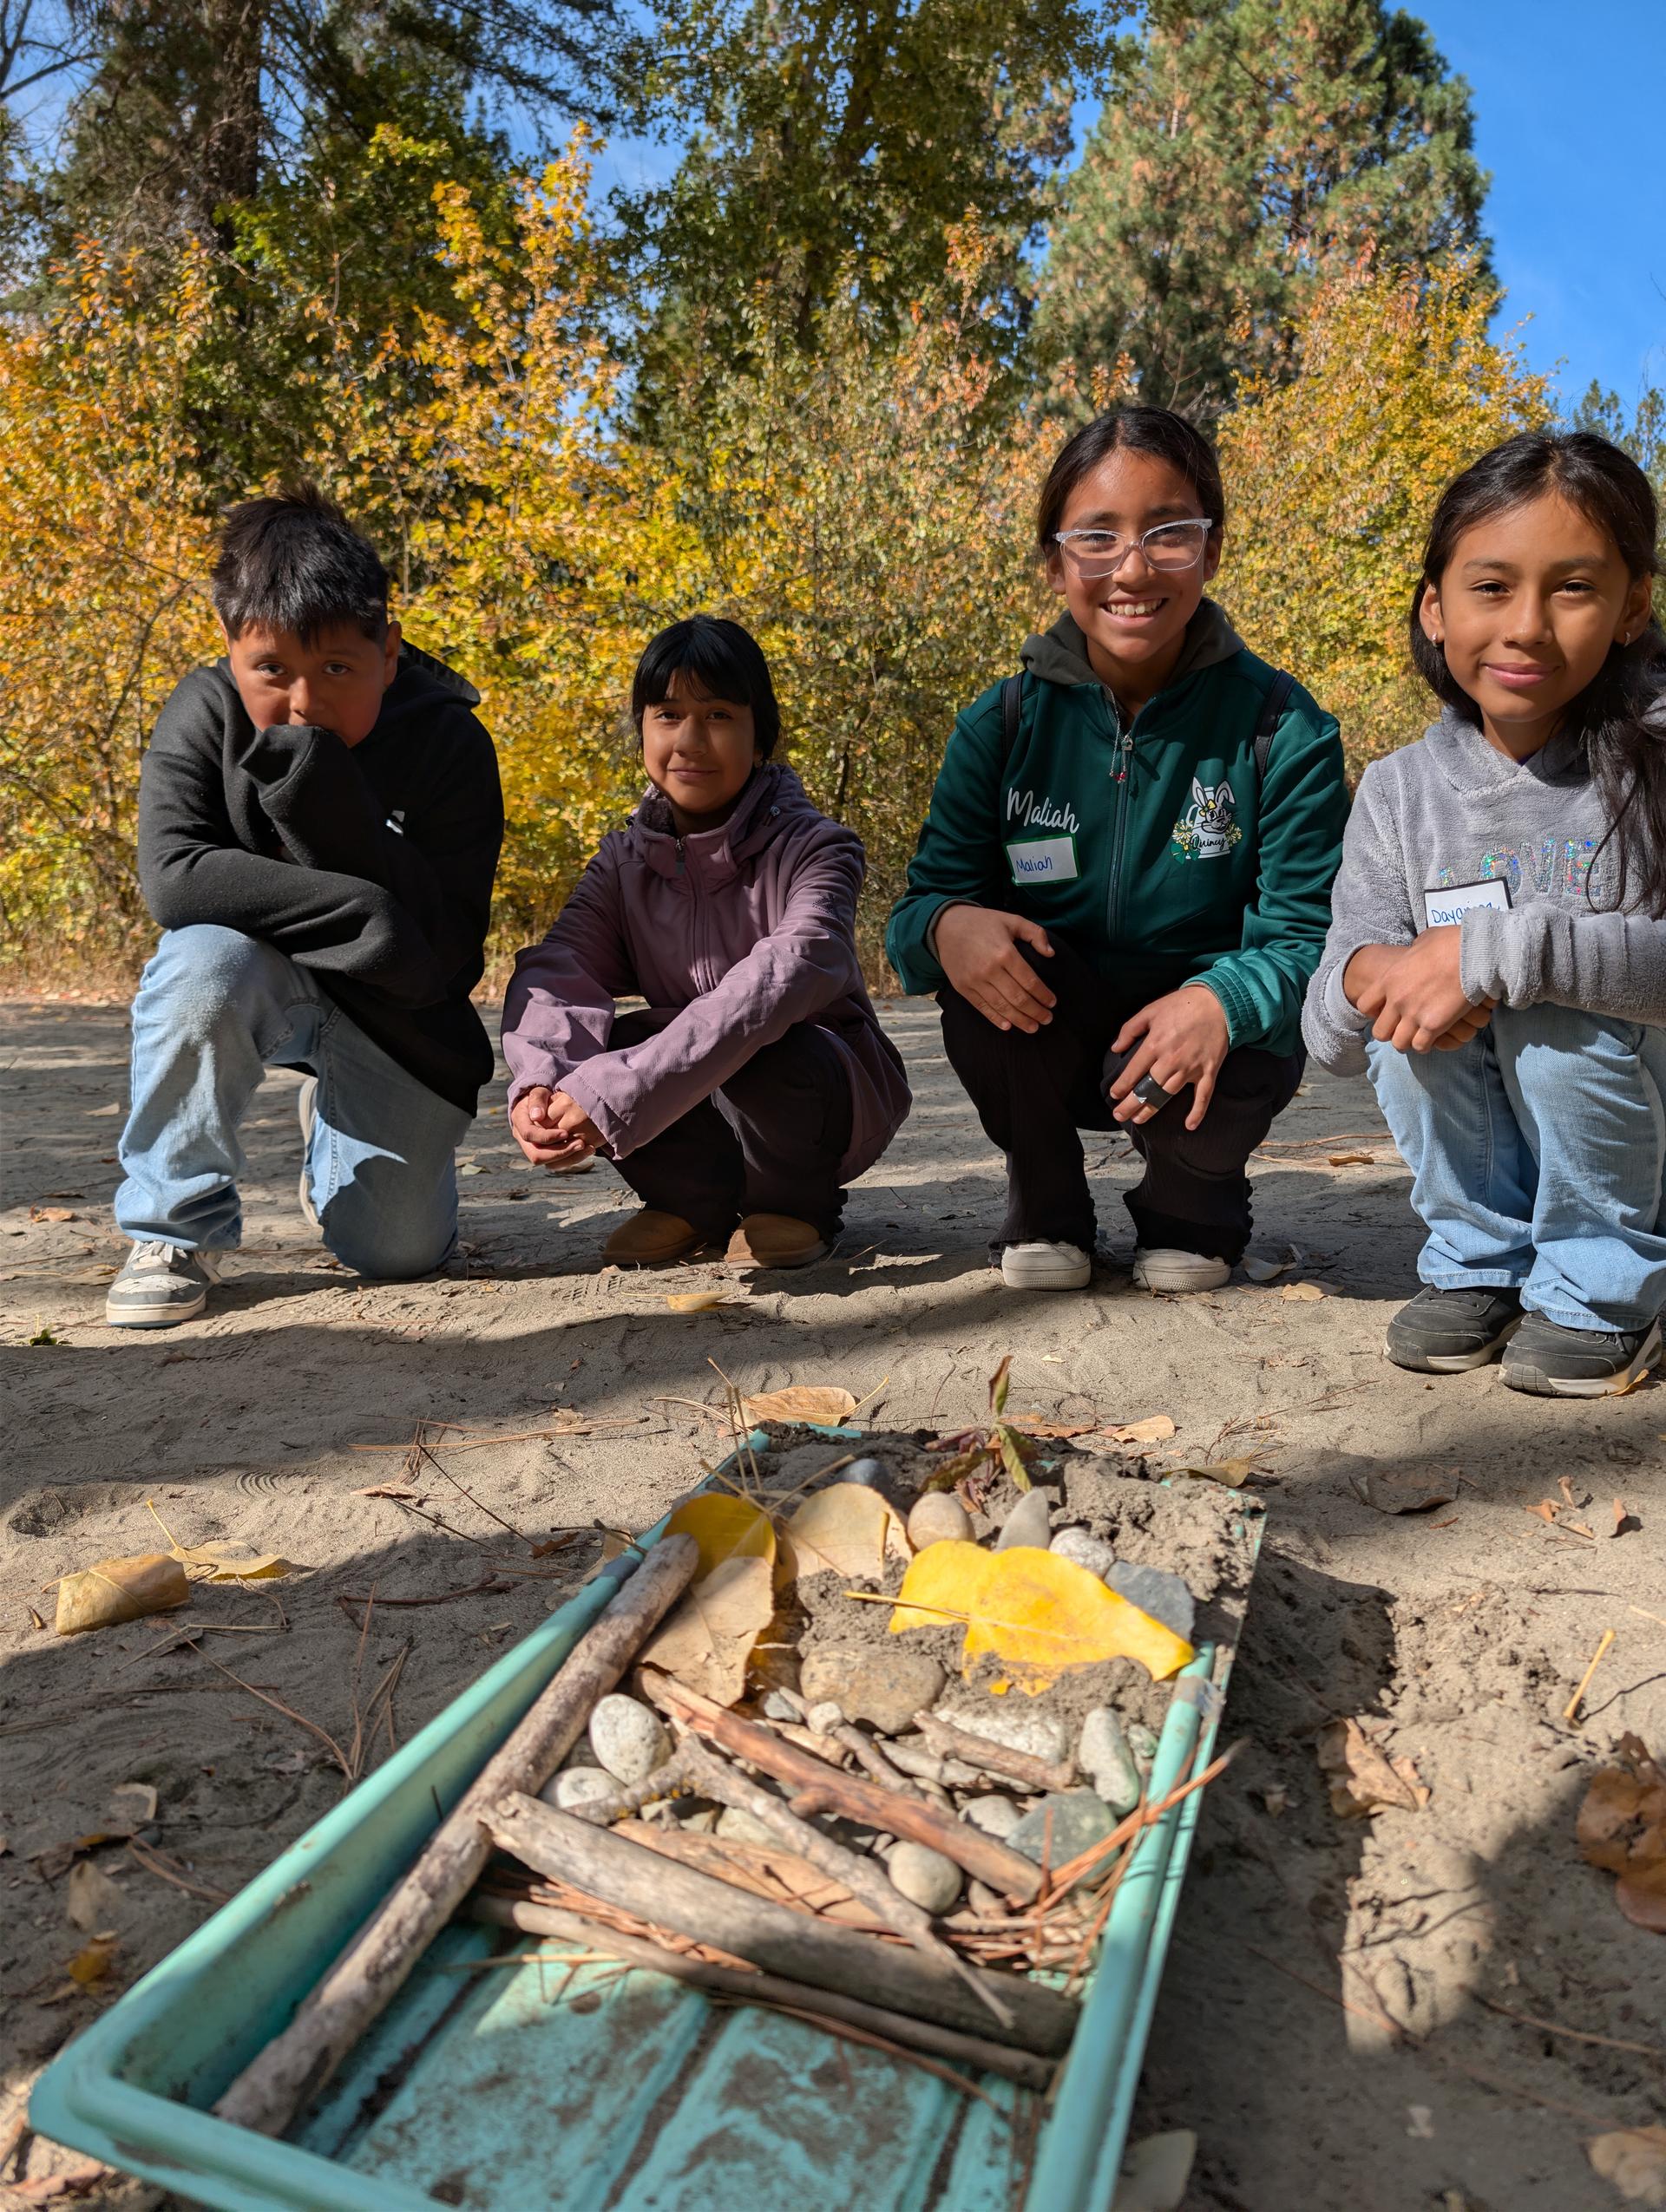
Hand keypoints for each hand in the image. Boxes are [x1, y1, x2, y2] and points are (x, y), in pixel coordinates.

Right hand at [510, 1086, 604, 1165]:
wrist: (544, 1106)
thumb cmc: (542, 1097)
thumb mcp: (539, 1092)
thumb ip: (537, 1100)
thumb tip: (537, 1117)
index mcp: (520, 1123)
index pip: (530, 1135)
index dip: (547, 1136)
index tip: (565, 1132)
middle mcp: (523, 1140)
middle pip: (537, 1155)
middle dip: (559, 1152)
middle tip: (580, 1144)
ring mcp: (533, 1149)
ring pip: (548, 1163)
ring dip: (569, 1158)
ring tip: (587, 1147)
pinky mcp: (546, 1154)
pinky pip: (558, 1164)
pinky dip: (573, 1159)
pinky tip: (587, 1150)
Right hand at [936, 905, 1056, 1032]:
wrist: (946, 926)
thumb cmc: (983, 922)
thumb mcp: (1012, 920)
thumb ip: (1035, 934)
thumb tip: (1051, 954)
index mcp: (1005, 952)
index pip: (1030, 981)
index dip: (1043, 995)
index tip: (1052, 1002)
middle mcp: (989, 969)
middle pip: (1018, 998)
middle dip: (1036, 1011)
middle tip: (1047, 1019)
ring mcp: (974, 981)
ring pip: (1002, 1007)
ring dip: (1020, 1020)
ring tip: (1033, 1027)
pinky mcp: (963, 988)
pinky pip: (982, 1008)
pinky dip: (996, 1019)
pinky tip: (1008, 1026)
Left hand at [1107, 986, 1229, 1129]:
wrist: (1218, 1002)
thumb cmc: (1182, 1005)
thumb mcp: (1150, 1010)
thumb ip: (1130, 1029)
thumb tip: (1115, 1048)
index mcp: (1155, 1044)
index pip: (1133, 1072)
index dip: (1122, 1087)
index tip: (1114, 1095)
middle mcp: (1171, 1060)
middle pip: (1147, 1089)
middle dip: (1131, 1105)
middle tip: (1119, 1115)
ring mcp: (1191, 1067)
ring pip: (1168, 1095)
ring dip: (1152, 1110)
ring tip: (1138, 1119)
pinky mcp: (1209, 1071)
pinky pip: (1203, 1096)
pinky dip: (1197, 1112)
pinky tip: (1189, 1125)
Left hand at [1344, 932, 1492, 1053]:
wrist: (1474, 954)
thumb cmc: (1451, 943)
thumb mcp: (1424, 941)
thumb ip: (1414, 951)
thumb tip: (1418, 949)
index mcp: (1389, 979)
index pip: (1364, 1005)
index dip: (1374, 1011)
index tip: (1386, 1011)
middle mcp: (1397, 1000)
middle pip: (1379, 1031)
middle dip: (1390, 1032)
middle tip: (1403, 1028)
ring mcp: (1414, 1014)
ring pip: (1399, 1043)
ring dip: (1408, 1041)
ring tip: (1419, 1036)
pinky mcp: (1433, 1025)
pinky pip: (1420, 1046)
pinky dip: (1426, 1045)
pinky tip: (1434, 1037)